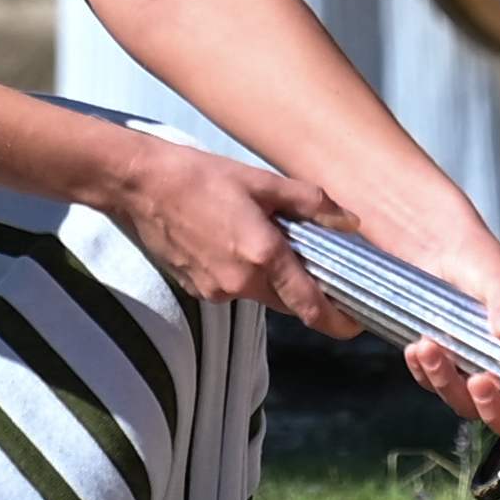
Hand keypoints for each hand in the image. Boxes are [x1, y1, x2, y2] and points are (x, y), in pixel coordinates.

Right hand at [117, 144, 353, 333]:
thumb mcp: (262, 182)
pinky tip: (234, 242)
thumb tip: (350, 222)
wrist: (141, 186)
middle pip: (289, 303)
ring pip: (262, 294)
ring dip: (274, 278)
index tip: (357, 323)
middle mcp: (241, 283)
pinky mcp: (198, 290)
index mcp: (263, 256)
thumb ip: (311, 204)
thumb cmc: (201, 177)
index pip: (311, 307)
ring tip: (269, 241)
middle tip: (322, 270)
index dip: (339, 322)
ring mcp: (216, 291)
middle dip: (308, 294)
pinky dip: (246, 274)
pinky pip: (235, 289)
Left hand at [353, 186, 499, 463]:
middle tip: (480, 379)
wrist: (434, 245)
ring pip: (465, 404)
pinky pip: (434, 384)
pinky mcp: (444, 366)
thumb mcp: (495, 272)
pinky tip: (416, 348)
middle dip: (494, 410)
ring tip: (428, 347)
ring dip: (447, 383)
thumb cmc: (478, 257)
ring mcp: (476, 371)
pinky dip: (424, 372)